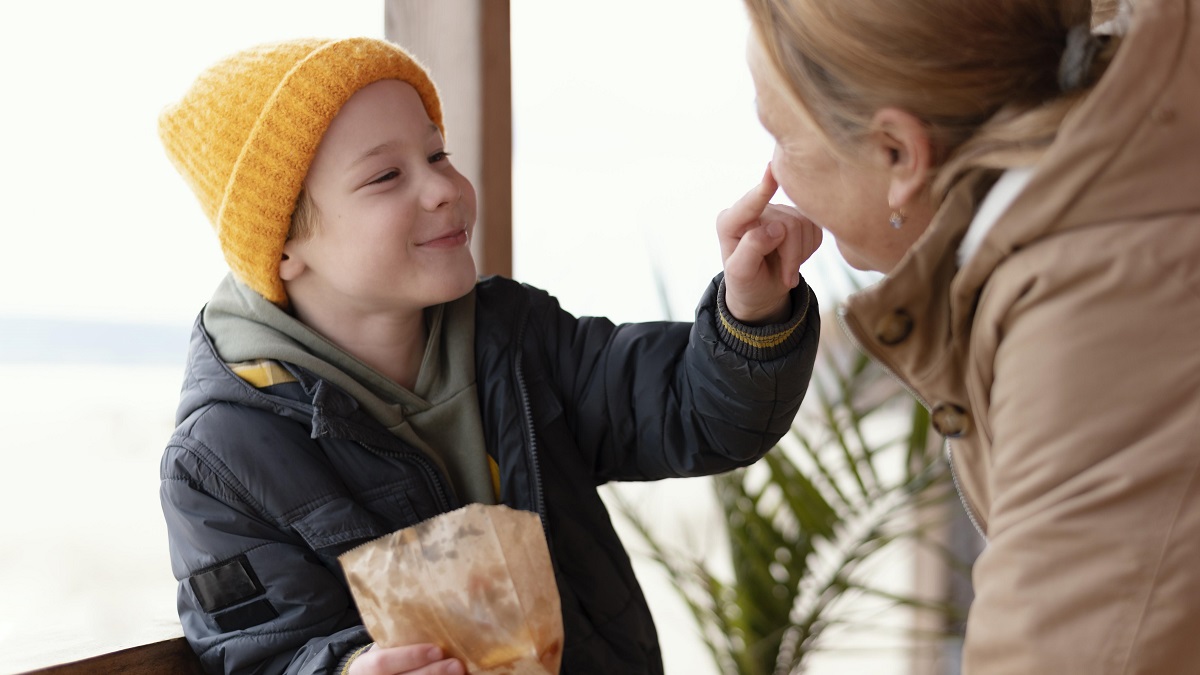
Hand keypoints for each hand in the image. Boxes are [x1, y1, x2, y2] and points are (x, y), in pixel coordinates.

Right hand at [348, 644, 463, 674]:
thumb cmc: (391, 656)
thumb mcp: (388, 647)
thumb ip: (403, 640)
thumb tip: (440, 624)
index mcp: (363, 668)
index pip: (381, 663)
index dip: (410, 657)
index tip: (437, 650)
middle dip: (432, 673)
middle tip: (457, 665)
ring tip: (461, 674)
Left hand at [717, 163, 821, 323]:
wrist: (761, 290)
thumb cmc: (746, 283)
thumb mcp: (741, 273)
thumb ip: (752, 249)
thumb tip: (777, 228)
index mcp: (731, 221)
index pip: (750, 204)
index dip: (764, 188)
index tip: (771, 168)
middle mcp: (755, 210)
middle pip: (788, 223)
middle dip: (792, 255)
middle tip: (786, 278)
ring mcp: (777, 211)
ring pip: (804, 224)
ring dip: (801, 254)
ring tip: (787, 269)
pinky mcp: (796, 216)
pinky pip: (815, 227)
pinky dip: (810, 247)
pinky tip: (796, 257)